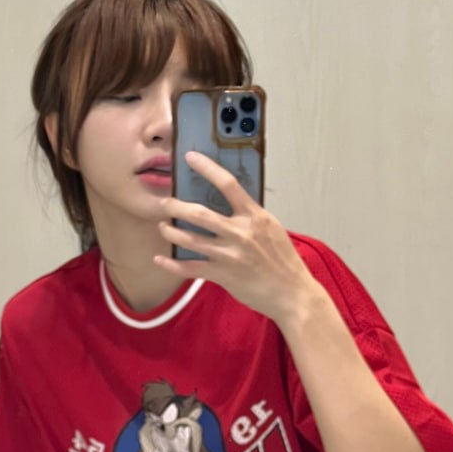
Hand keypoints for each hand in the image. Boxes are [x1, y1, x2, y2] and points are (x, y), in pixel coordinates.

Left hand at [153, 151, 319, 323]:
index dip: (206, 168)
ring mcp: (230, 255)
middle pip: (199, 213)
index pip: (228, 184)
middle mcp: (240, 233)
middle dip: (175, 206)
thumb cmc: (283, 261)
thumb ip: (250, 215)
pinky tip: (160, 259)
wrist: (291, 293)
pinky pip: (190, 268)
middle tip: (164, 203)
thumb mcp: (272, 229)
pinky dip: (172, 264)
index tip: (190, 158)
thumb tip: (228, 201)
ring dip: (170, 231)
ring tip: (163, 226)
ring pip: (189, 239)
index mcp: (254, 217)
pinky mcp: (223, 275)